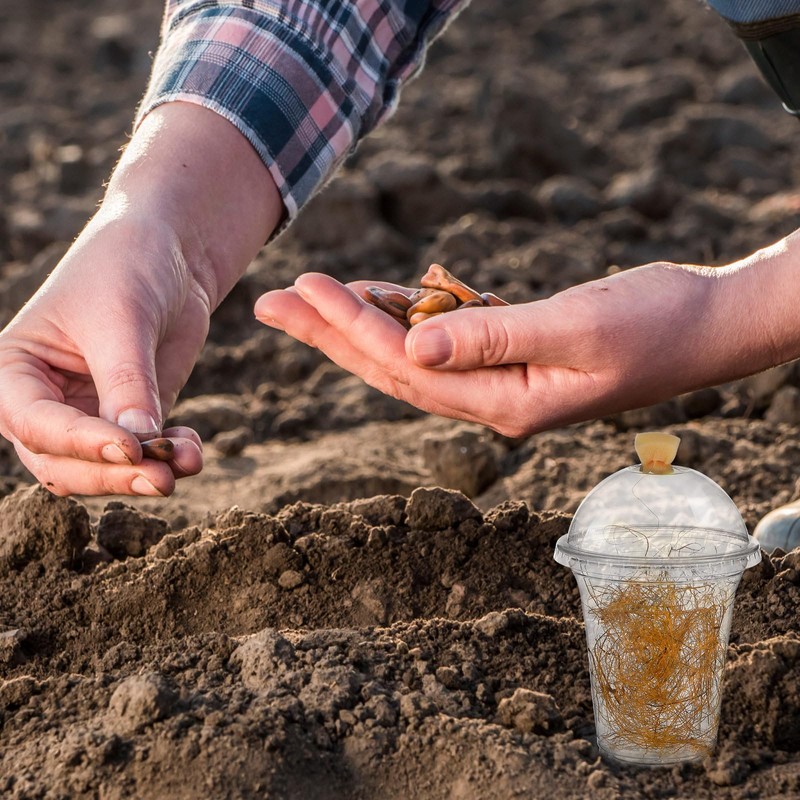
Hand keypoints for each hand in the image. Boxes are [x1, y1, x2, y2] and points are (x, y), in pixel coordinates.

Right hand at [0, 213, 205, 495]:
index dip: (81, 443)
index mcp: (14, 371)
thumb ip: (127, 382)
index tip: (131, 447)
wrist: (169, 252)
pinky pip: (142, 456)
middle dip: (113, 474)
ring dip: (144, 474)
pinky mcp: (131, 419)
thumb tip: (138, 443)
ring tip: (188, 463)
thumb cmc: (126, 268)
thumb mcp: (123, 319)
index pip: (35, 424)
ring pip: (103, 469)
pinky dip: (168, 459)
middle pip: (63, 462)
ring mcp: (87, 415)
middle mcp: (43, 402)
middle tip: (162, 478)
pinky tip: (192, 450)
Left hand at [254, 255, 791, 436]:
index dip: (351, 327)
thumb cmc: (656, 324)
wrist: (704, 325)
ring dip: (360, 324)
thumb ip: (495, 337)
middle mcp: (494, 400)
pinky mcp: (512, 356)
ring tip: (309, 296)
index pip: (407, 367)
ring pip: (412, 354)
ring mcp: (501, 381)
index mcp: (505, 402)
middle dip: (329, 335)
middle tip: (271, 303)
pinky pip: (444, 339)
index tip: (305, 289)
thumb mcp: (577, 326)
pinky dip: (410, 315)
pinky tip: (381, 295)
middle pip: (392, 369)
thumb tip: (415, 348)